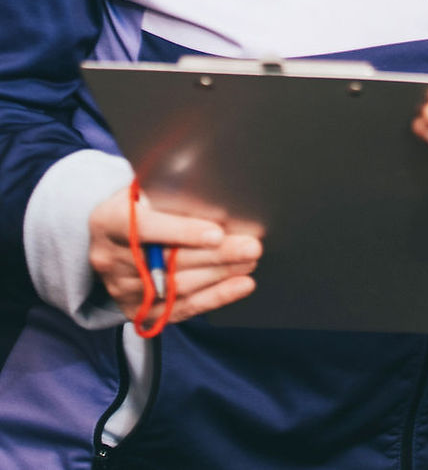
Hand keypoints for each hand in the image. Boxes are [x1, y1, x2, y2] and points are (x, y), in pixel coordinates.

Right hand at [89, 187, 261, 323]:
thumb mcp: (141, 188)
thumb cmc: (135, 205)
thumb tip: (214, 194)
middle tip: (250, 246)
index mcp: (108, 221)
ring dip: (220, 275)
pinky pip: (180, 308)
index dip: (182, 231)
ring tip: (250, 261)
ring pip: (177, 287)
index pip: (145, 228)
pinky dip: (214, 297)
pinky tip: (240, 285)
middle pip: (168, 262)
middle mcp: (110, 259)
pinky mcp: (136, 310)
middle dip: (215, 255)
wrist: (105, 237)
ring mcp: (121, 288)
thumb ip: (167, 191)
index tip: (217, 233)